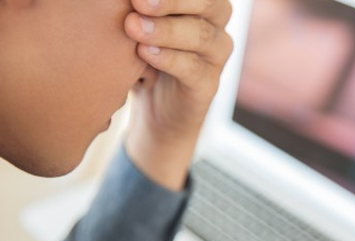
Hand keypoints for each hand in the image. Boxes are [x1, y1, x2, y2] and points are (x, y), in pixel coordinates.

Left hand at [123, 0, 232, 189]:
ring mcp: (216, 55)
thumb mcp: (137, 25)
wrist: (154, 111)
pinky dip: (169, 59)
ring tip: (133, 27)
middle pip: (207, 3)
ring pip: (201, 35)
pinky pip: (193, 68)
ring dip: (166, 30)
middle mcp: (215, 23)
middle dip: (171, 0)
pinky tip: (144, 53)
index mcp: (201, 3)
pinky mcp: (209, 85)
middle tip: (138, 0)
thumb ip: (138, 10)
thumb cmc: (142, 55)